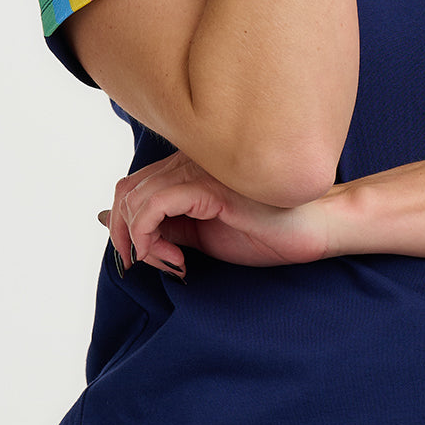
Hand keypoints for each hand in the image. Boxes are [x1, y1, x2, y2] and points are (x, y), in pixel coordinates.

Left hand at [101, 150, 333, 276]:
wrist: (314, 227)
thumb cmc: (265, 231)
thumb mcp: (201, 235)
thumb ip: (163, 227)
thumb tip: (110, 223)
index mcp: (186, 168)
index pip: (131, 186)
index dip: (124, 226)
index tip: (146, 258)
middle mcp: (188, 161)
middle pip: (125, 190)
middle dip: (124, 236)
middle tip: (151, 263)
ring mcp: (198, 171)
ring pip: (135, 199)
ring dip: (140, 242)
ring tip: (171, 262)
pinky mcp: (208, 187)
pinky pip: (155, 205)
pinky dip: (151, 237)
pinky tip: (177, 259)